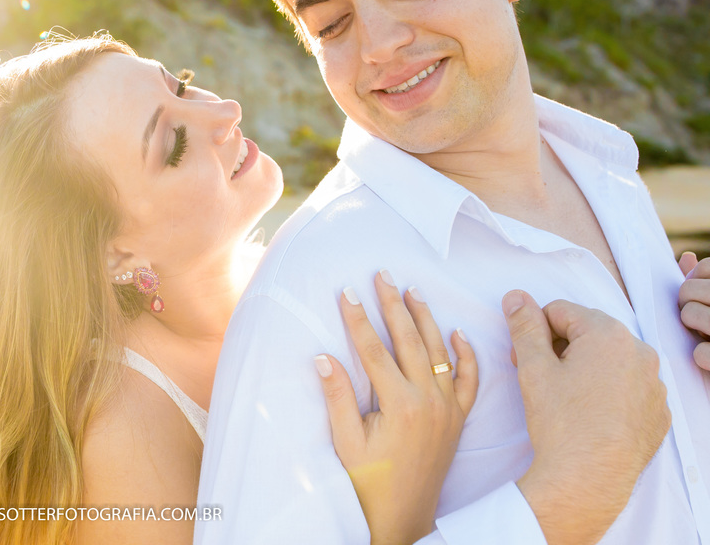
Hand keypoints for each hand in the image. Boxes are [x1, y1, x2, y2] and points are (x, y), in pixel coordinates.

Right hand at [316, 270, 477, 544]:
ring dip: (425, 318)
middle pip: (408, 341)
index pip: (374, 350)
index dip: (358, 319)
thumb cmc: (369, 481)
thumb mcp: (346, 441)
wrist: (403, 516)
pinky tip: (458, 333)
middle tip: (383, 275)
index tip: (348, 291)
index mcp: (399, 405)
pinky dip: (465, 355)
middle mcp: (428, 402)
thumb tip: (323, 357)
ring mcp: (447, 410)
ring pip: (438, 352)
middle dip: (393, 304)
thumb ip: (338, 397)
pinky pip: (468, 381)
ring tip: (413, 290)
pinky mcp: (458, 420)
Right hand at [503, 291, 670, 544]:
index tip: (525, 357)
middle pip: (588, 333)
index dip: (535, 331)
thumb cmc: (561, 422)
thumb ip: (524, 325)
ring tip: (565, 398)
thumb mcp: (532, 367)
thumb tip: (516, 296)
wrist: (588, 479)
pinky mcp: (657, 412)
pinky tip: (588, 414)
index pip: (560, 311)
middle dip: (560, 347)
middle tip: (539, 376)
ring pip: (609, 360)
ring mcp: (654, 384)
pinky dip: (608, 392)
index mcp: (608, 334)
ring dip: (585, 368)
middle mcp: (640, 353)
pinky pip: (629, 387)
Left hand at [678, 251, 709, 370]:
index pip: (708, 267)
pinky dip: (701, 359)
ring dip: (692, 330)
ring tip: (704, 336)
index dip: (694, 280)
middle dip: (686, 305)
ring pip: (690, 315)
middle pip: (689, 290)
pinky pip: (700, 353)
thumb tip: (686, 257)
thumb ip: (703, 284)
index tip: (699, 296)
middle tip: (695, 320)